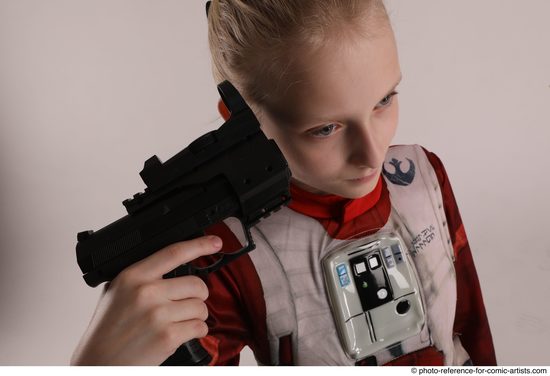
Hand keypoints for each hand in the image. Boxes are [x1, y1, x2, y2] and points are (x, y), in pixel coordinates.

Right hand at [70, 235, 221, 364]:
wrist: (98, 362)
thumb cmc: (108, 329)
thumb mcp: (117, 291)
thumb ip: (143, 276)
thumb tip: (175, 264)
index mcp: (134, 276)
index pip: (174, 252)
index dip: (199, 245)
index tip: (215, 242)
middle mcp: (147, 292)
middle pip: (196, 284)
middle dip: (197, 296)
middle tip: (184, 304)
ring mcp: (158, 314)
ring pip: (201, 307)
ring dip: (196, 316)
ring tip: (177, 322)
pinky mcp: (168, 336)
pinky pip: (200, 327)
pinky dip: (196, 332)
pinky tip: (180, 333)